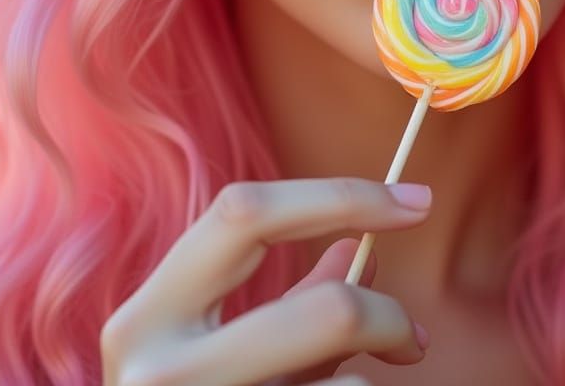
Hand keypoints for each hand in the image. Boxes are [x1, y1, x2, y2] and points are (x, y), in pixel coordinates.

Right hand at [100, 177, 432, 384]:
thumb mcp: (226, 349)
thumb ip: (291, 300)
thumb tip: (363, 249)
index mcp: (147, 316)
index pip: (246, 213)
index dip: (343, 195)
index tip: (416, 201)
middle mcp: (159, 373)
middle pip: (327, 310)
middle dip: (385, 316)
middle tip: (415, 336)